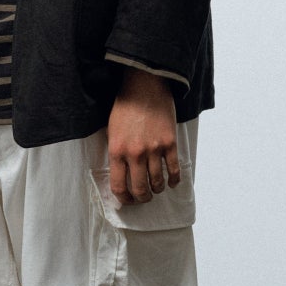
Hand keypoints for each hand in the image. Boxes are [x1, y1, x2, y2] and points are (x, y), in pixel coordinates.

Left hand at [106, 68, 180, 206]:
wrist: (145, 85)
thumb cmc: (126, 106)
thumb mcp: (112, 130)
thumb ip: (116, 152)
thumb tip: (121, 174)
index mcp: (117, 151)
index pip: (118, 186)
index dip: (124, 199)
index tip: (128, 200)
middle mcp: (135, 154)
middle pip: (139, 189)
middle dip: (142, 198)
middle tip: (144, 197)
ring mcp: (154, 149)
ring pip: (157, 183)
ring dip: (157, 190)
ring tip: (157, 189)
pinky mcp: (170, 143)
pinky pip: (174, 170)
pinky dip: (174, 180)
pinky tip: (172, 182)